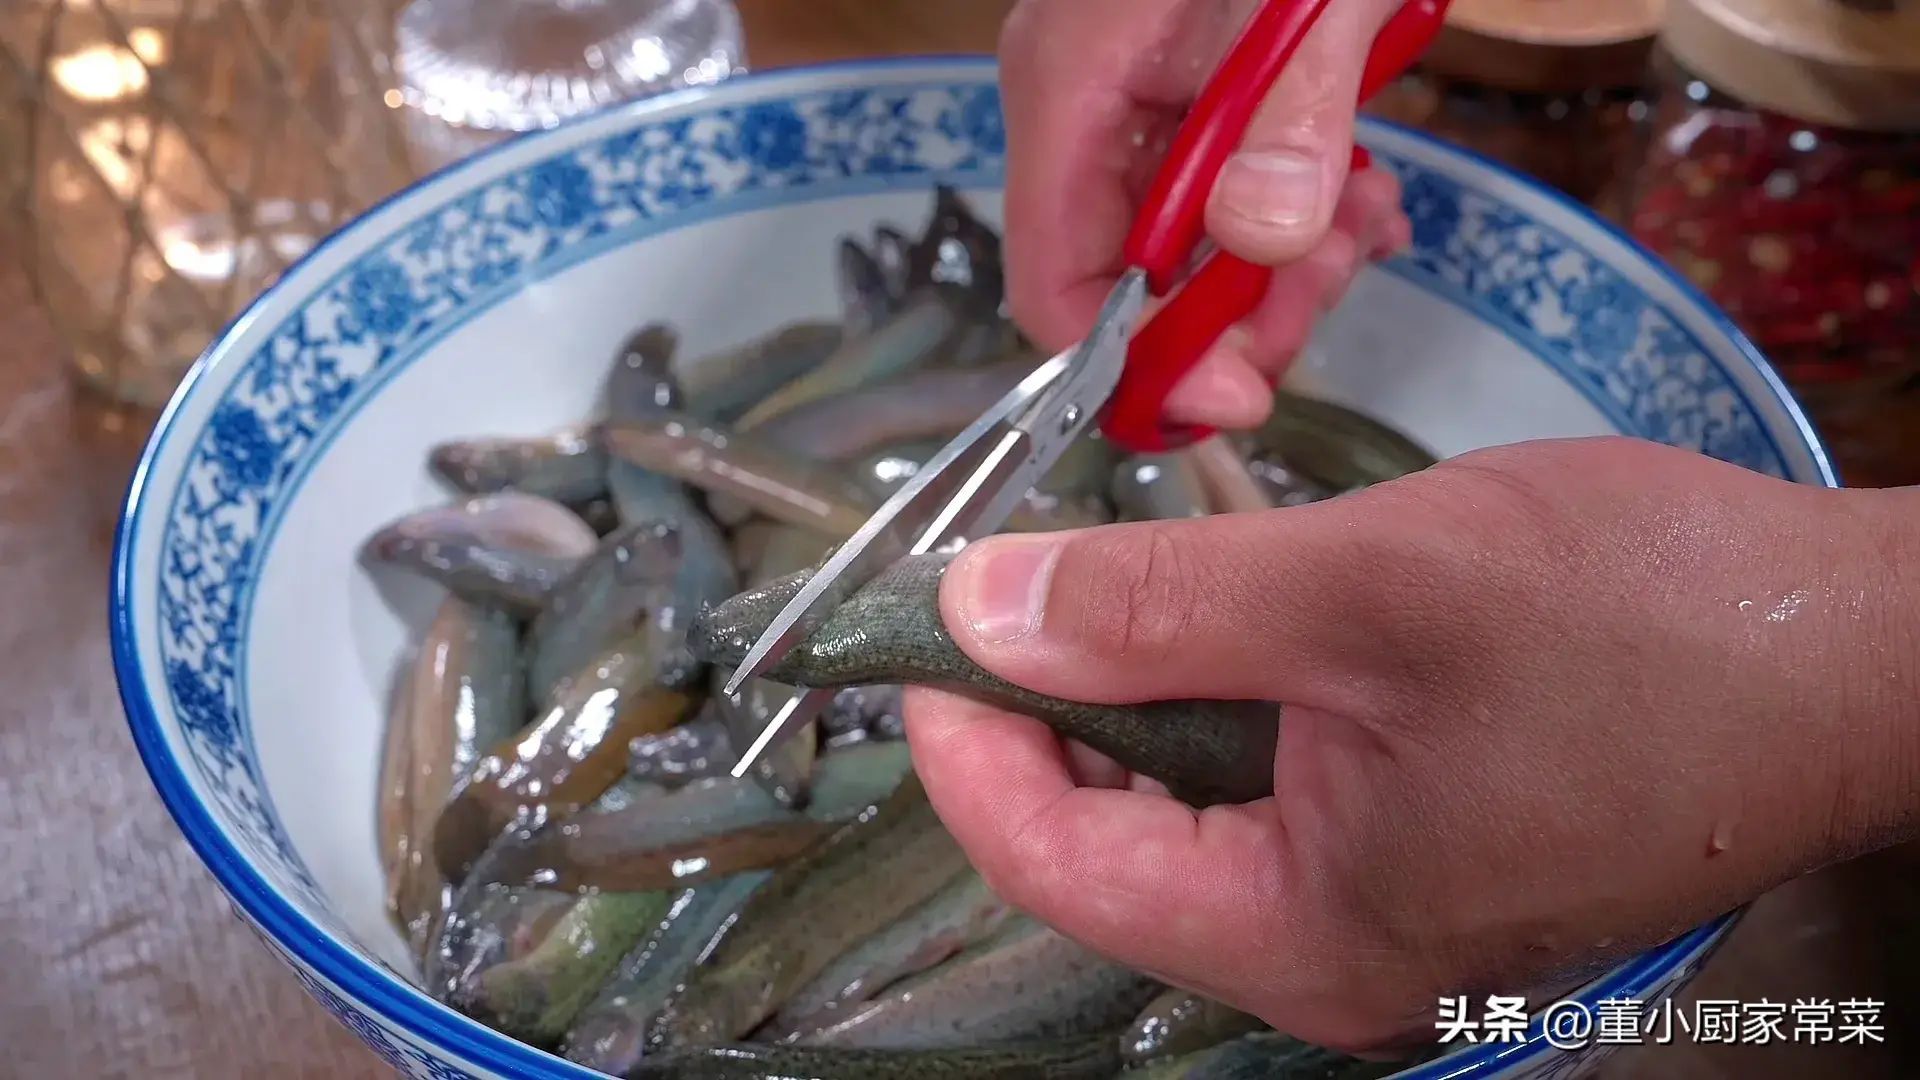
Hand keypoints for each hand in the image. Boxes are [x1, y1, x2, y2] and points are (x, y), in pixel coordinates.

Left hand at [902, 437, 1919, 1051]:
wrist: (1855, 646)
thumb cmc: (1636, 621)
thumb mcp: (1363, 586)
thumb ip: (1152, 608)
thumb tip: (976, 611)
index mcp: (1305, 932)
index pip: (1057, 870)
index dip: (965, 753)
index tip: (926, 640)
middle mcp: (1336, 959)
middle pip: (1116, 854)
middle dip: (1042, 726)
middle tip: (1007, 594)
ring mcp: (1392, 920)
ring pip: (1195, 820)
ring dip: (1134, 707)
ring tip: (1109, 593)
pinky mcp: (1435, 862)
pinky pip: (1279, 801)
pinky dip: (1225, 712)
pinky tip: (1229, 625)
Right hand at [998, 0, 1412, 430]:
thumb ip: (1292, 116)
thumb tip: (1261, 245)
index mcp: (1072, 81)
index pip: (1054, 282)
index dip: (1135, 363)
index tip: (1236, 396)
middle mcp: (1085, 97)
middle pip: (1126, 278)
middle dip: (1233, 313)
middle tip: (1328, 296)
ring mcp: (1136, 91)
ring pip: (1186, 243)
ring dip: (1281, 264)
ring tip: (1364, 226)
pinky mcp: (1192, 83)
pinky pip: (1224, 186)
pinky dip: (1296, 210)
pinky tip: (1362, 198)